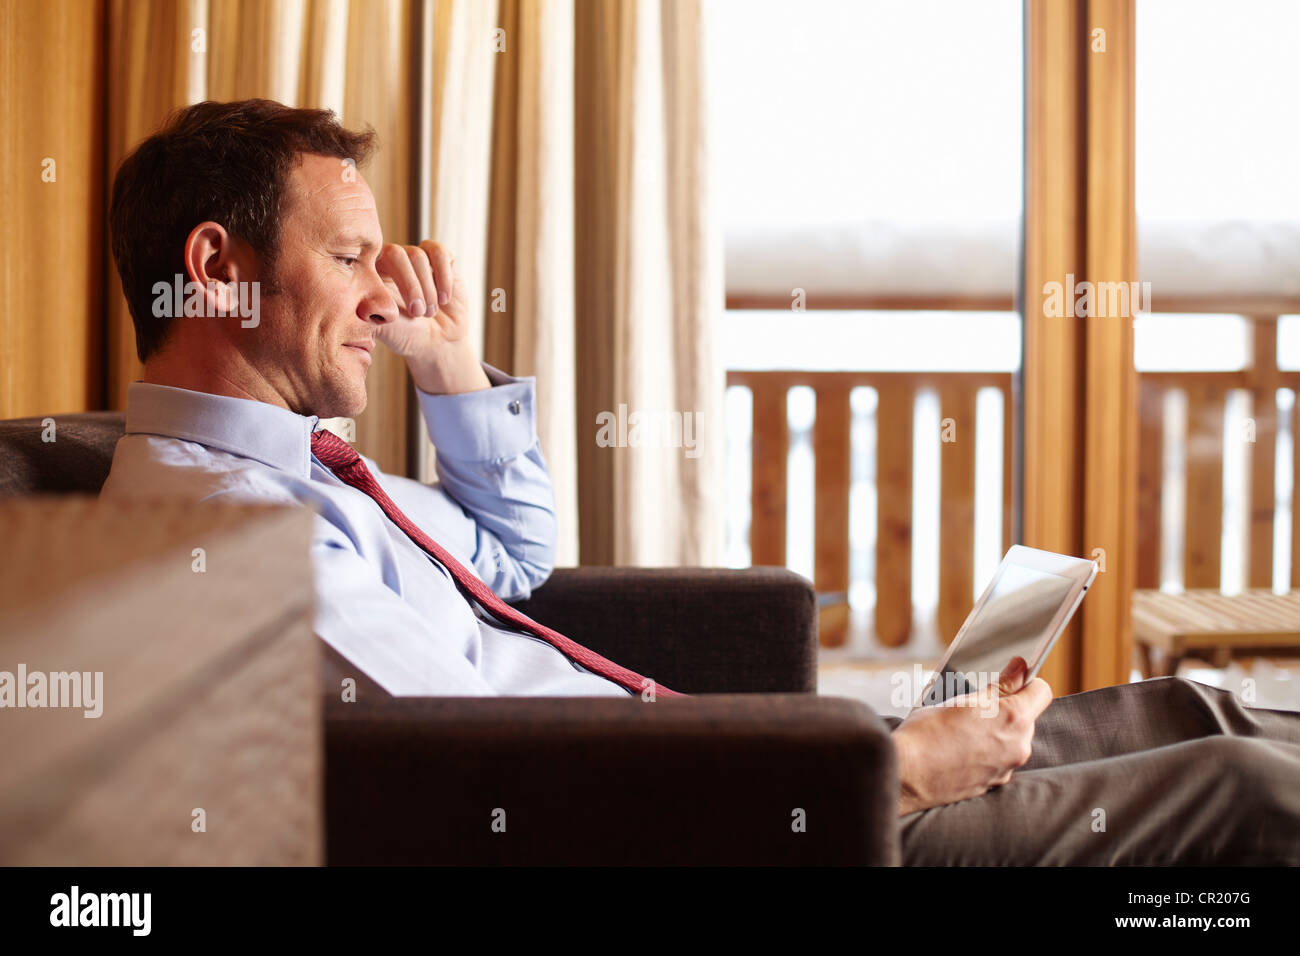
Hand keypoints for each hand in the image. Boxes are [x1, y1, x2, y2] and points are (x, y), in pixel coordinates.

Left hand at [374, 240, 488, 393]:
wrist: (437, 342)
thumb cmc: (405, 335)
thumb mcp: (380, 326)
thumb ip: (365, 309)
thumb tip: (357, 298)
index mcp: (373, 272)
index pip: (374, 258)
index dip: (388, 280)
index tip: (397, 309)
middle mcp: (393, 260)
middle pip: (398, 254)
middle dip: (410, 287)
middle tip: (417, 313)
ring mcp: (417, 257)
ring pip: (420, 256)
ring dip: (428, 288)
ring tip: (429, 312)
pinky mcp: (440, 259)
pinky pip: (440, 253)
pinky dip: (444, 277)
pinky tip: (444, 299)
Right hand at [891, 656, 1052, 816]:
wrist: (906, 775)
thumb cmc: (927, 734)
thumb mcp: (964, 700)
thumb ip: (1000, 686)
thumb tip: (1021, 668)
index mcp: (1014, 720)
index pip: (1041, 691)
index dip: (1026, 681)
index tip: (1011, 677)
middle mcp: (1018, 747)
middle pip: (1025, 717)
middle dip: (1005, 708)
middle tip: (973, 705)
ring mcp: (1006, 768)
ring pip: (1010, 739)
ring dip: (993, 730)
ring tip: (961, 729)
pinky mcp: (992, 784)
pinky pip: (997, 759)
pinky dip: (984, 751)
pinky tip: (959, 748)